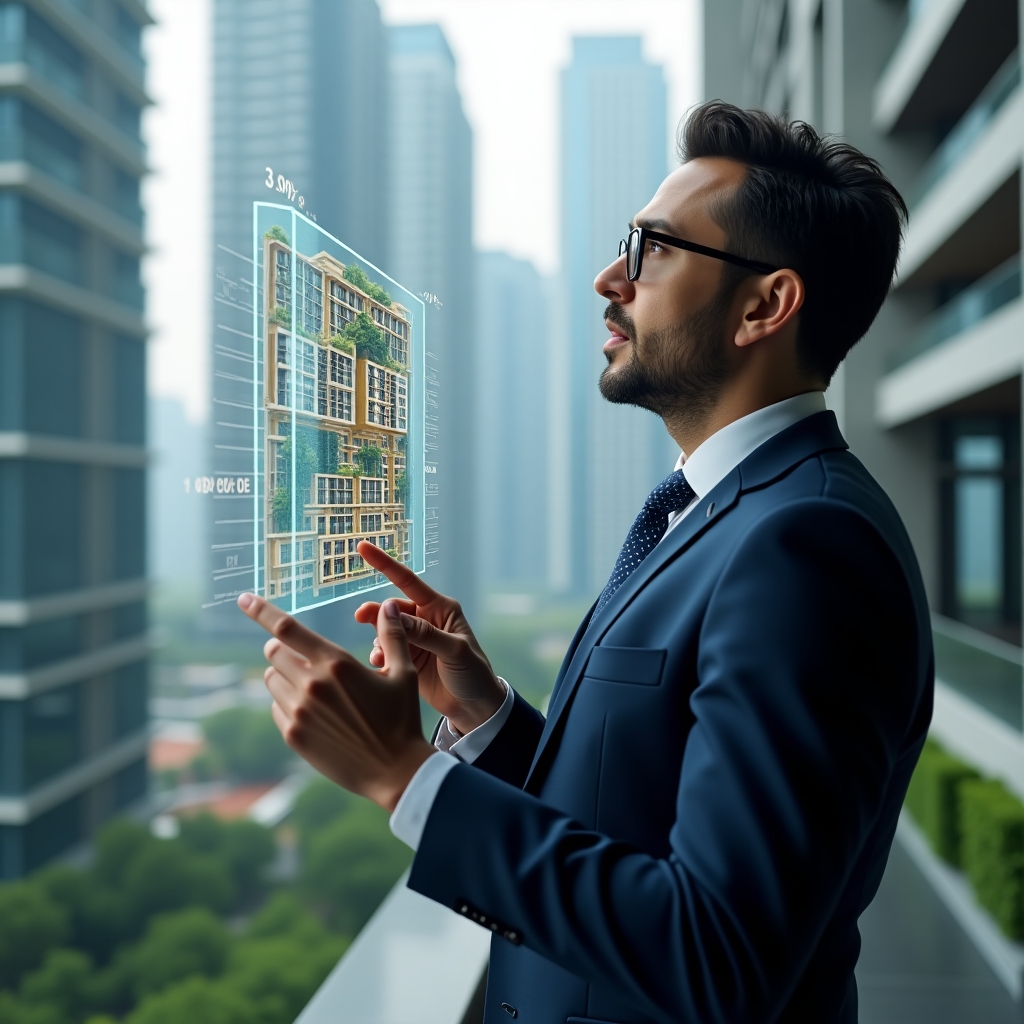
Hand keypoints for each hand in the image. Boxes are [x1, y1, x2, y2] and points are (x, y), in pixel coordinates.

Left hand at [237, 592, 434, 811]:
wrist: (394, 771)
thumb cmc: (402, 719)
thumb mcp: (404, 673)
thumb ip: (392, 636)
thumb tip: (389, 605)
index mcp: (336, 664)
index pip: (286, 628)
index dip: (261, 610)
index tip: (243, 598)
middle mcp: (312, 685)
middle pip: (274, 652)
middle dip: (283, 648)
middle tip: (302, 656)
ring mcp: (299, 713)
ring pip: (271, 680)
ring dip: (285, 676)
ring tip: (313, 687)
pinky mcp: (293, 735)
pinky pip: (276, 708)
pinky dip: (288, 703)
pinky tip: (314, 713)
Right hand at [353, 541, 505, 735]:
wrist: (475, 708)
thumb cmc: (474, 673)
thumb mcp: (454, 651)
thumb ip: (425, 634)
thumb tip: (394, 615)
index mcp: (441, 608)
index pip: (408, 581)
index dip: (385, 564)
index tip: (363, 547)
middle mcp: (425, 619)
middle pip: (391, 609)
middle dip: (376, 614)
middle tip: (361, 618)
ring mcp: (415, 639)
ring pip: (385, 630)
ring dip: (379, 640)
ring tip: (380, 658)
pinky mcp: (407, 658)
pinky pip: (385, 650)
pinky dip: (380, 656)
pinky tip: (381, 667)